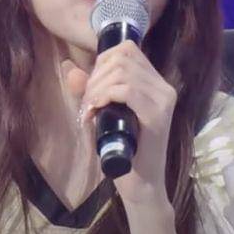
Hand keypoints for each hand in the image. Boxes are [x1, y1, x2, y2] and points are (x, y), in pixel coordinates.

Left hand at [63, 40, 177, 209]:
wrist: (139, 184)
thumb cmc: (121, 148)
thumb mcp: (100, 113)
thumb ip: (87, 90)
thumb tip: (68, 66)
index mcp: (155, 82)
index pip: (127, 49)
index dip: (103, 61)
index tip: (91, 86)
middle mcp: (163, 87)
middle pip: (122, 58)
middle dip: (96, 77)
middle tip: (87, 103)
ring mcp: (164, 100)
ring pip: (123, 73)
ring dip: (97, 89)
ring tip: (90, 110)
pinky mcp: (158, 116)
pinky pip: (128, 91)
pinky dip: (106, 96)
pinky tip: (96, 111)